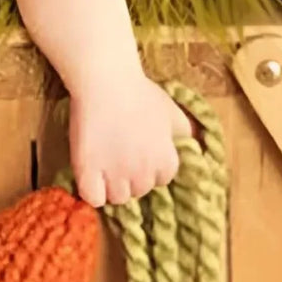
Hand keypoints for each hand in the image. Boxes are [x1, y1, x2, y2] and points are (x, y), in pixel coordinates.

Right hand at [69, 75, 191, 207]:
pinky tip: (90, 176)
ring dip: (111, 186)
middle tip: (119, 155)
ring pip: (116, 198)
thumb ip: (186, 133)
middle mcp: (144, 175)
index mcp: (166, 163)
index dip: (149, 168)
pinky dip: (92, 192)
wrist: (107, 82)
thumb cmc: (140, 93)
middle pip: (138, 191)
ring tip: (103, 164)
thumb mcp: (172, 112)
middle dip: (130, 177)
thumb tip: (193, 146)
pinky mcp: (88, 173)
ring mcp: (115, 176)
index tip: (139, 154)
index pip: (161, 181)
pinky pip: (93, 198)